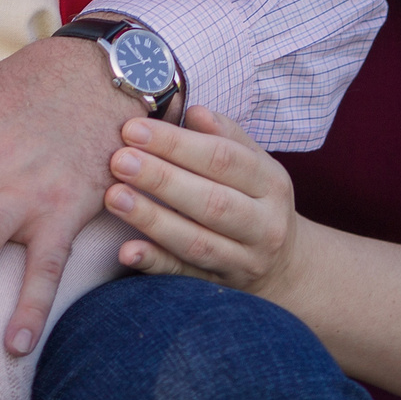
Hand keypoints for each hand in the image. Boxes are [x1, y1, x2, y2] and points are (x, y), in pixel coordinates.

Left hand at [103, 106, 307, 301]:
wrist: (287, 268)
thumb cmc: (257, 200)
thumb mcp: (255, 164)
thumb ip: (226, 136)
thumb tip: (194, 112)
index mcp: (271, 184)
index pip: (223, 159)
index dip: (177, 144)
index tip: (133, 129)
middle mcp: (263, 225)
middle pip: (211, 202)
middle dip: (162, 179)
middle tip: (119, 160)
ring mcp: (243, 262)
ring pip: (197, 242)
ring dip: (152, 220)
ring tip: (114, 197)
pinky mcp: (219, 287)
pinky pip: (185, 277)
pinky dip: (156, 264)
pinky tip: (127, 250)